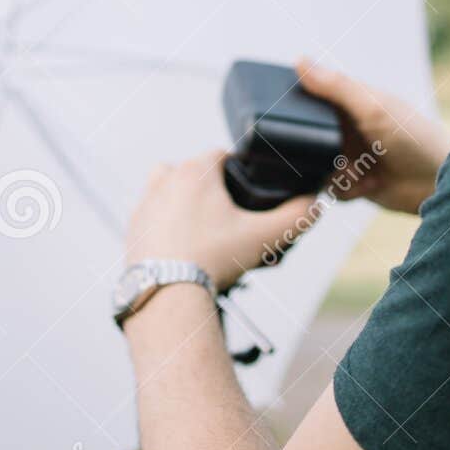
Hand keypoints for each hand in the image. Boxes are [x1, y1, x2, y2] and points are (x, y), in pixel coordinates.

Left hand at [125, 149, 322, 291]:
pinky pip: (152, 216)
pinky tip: (183, 244)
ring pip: (167, 189)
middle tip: (229, 214)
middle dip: (210, 186)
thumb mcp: (264, 238)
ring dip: (184, 199)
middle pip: (192, 170)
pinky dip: (166, 224)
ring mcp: (144, 204)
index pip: (221, 155)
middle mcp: (163, 181)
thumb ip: (296, 217)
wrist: (168, 295)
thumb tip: (316, 204)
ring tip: (204, 226)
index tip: (247, 191)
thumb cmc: (214, 260)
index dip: (238, 169)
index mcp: (194, 172)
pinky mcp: (133, 229)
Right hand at [294, 58, 449, 215]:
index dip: (301, 107)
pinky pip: (329, 187)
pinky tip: (369, 185)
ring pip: (317, 164)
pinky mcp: (353, 182)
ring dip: (335, 173)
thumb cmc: (414, 139)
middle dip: (319, 150)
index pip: (313, 96)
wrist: (437, 186)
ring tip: (360, 173)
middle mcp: (348, 127)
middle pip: (309, 136)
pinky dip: (345, 190)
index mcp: (352, 101)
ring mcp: (350, 155)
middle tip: (342, 155)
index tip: (301, 121)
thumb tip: (300, 61)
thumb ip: (337, 87)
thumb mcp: (373, 108)